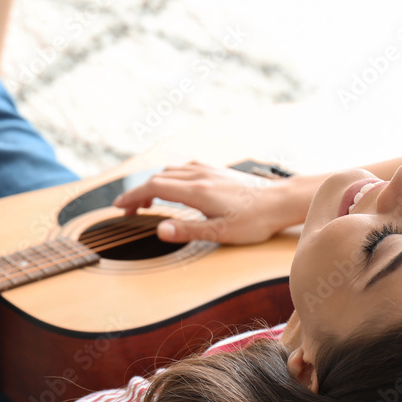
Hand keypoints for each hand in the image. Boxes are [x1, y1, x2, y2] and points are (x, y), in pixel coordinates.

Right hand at [113, 162, 309, 244]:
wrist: (282, 200)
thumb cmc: (255, 220)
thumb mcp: (220, 232)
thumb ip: (187, 231)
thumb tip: (160, 230)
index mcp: (197, 191)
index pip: (153, 188)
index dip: (132, 196)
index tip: (119, 207)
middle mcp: (200, 175)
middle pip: (158, 178)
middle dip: (138, 193)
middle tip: (129, 210)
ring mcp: (208, 170)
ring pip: (170, 171)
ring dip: (153, 184)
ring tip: (147, 202)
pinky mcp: (217, 170)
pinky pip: (184, 169)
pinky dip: (170, 177)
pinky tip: (175, 188)